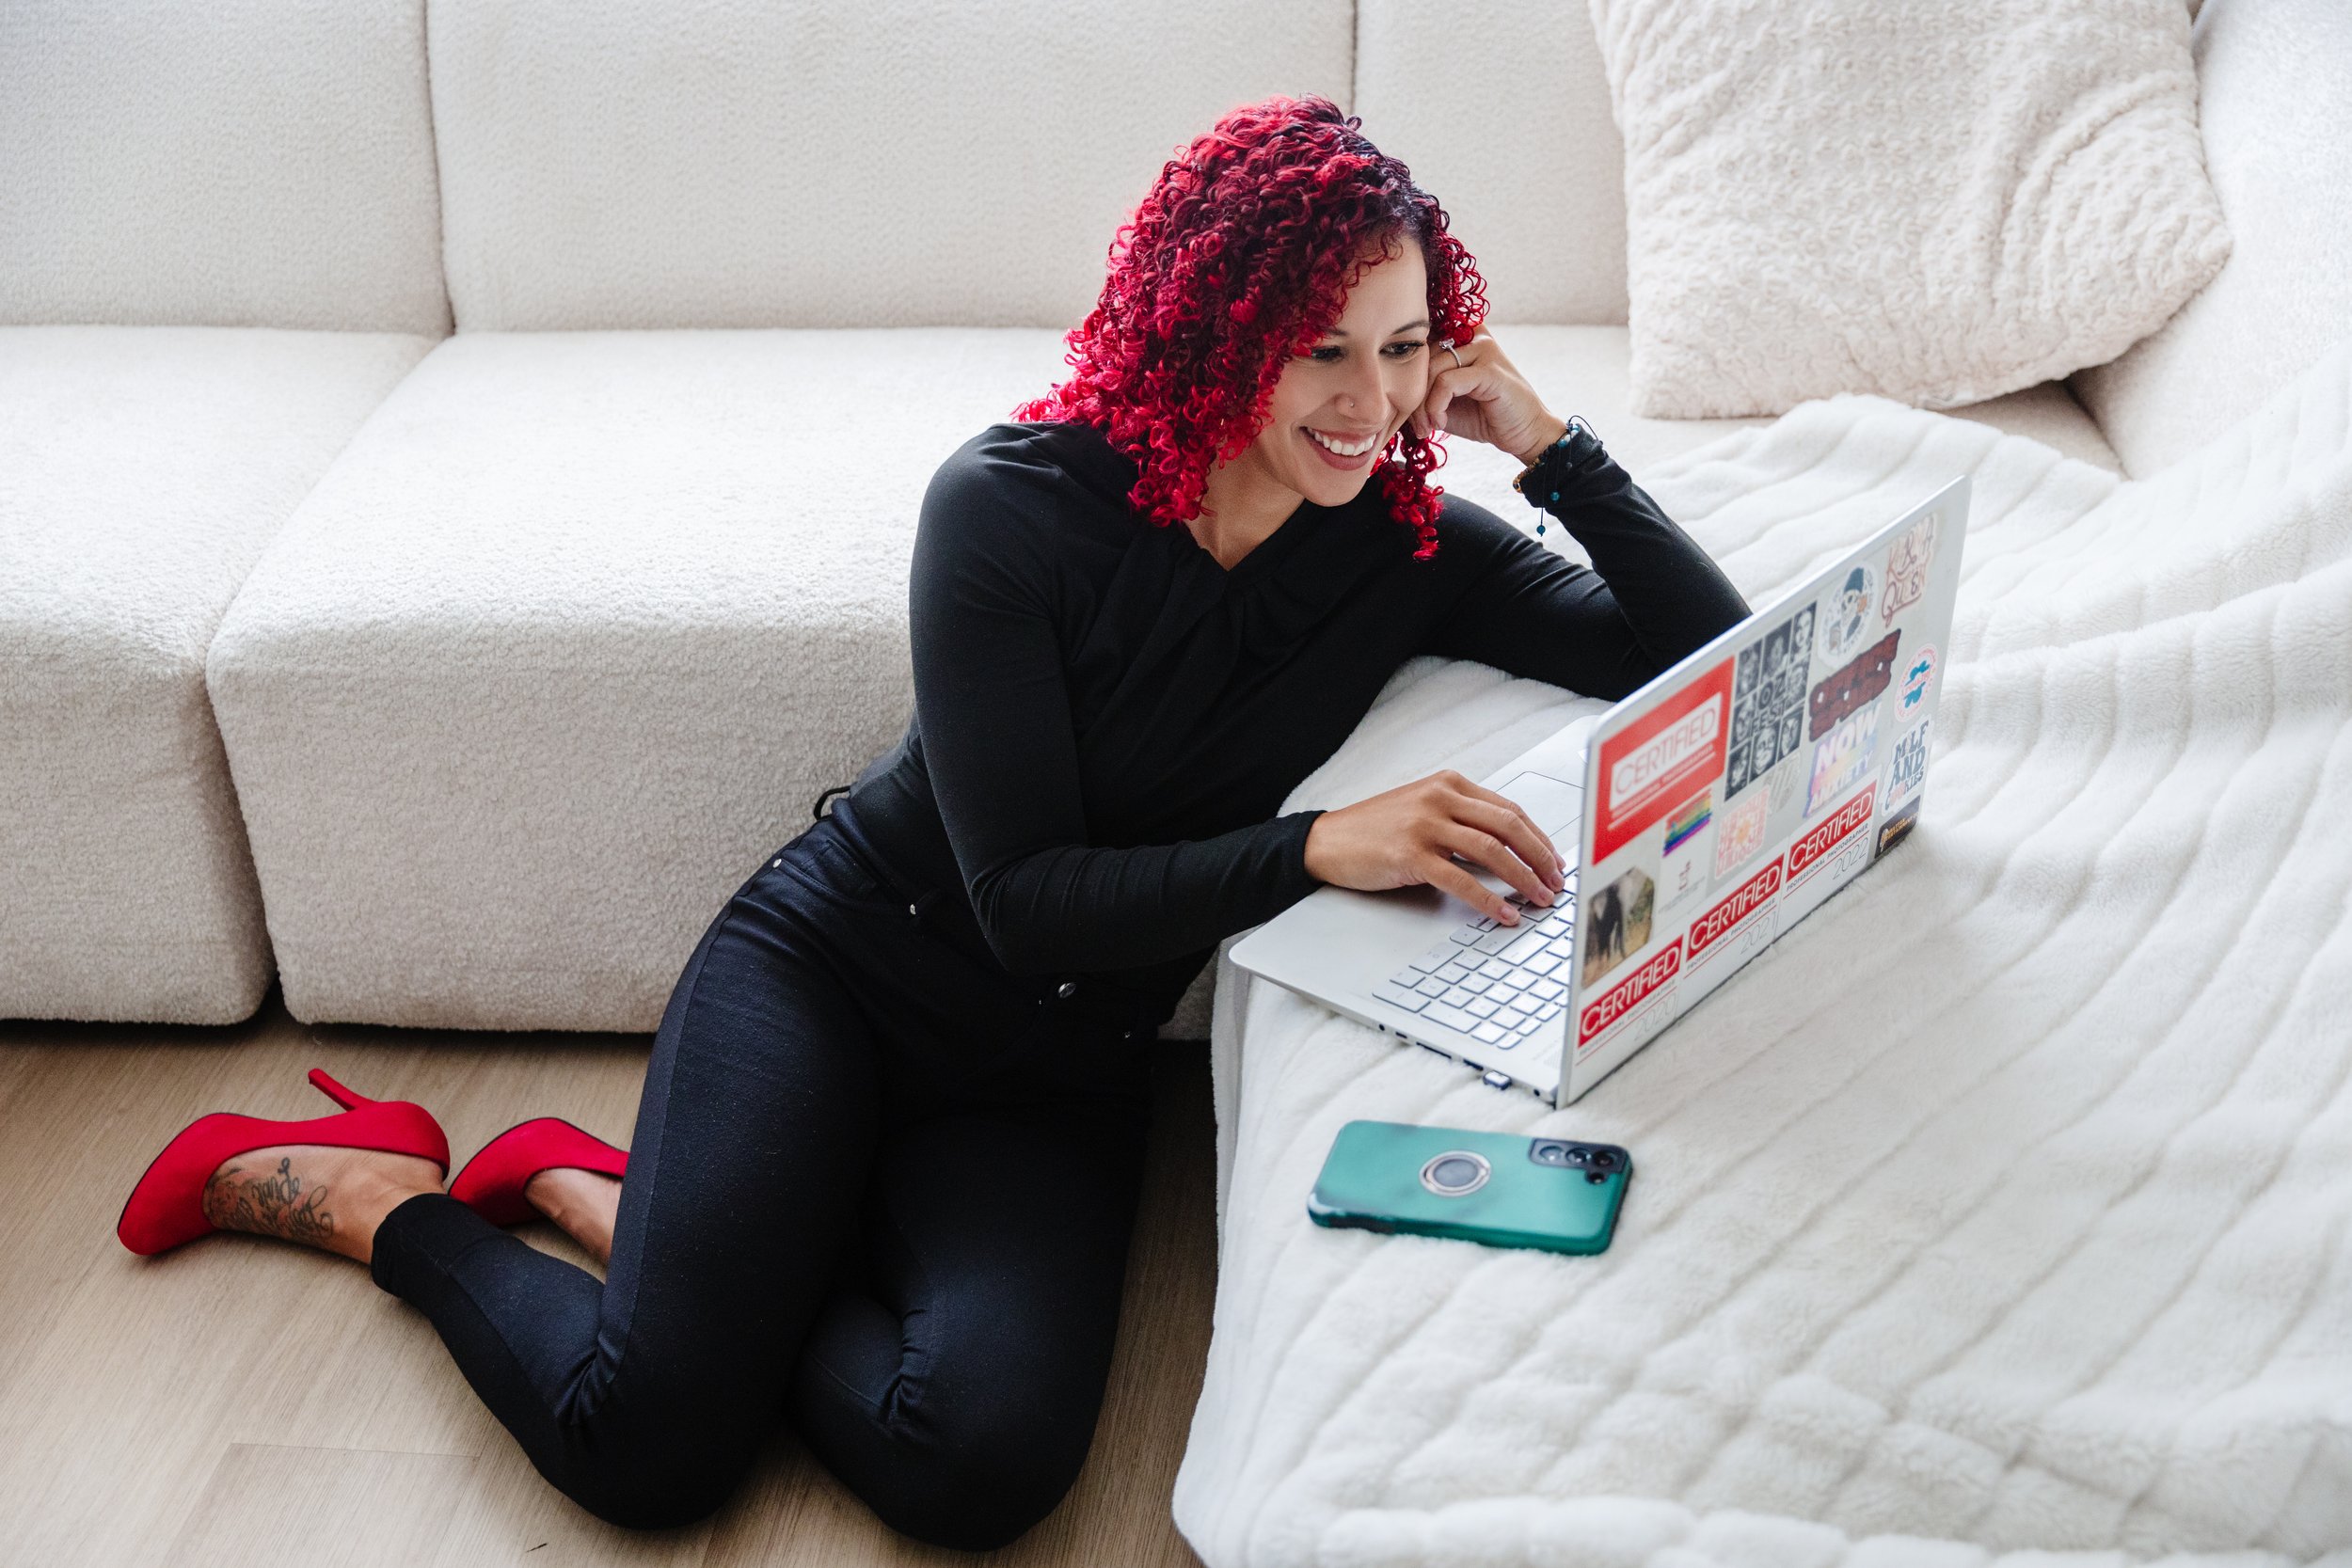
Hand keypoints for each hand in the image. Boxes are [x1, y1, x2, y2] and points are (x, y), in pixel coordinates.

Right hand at [1302, 770, 1566, 923]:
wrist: (1327, 841)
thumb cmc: (1374, 830)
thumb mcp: (1422, 810)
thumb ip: (1460, 821)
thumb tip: (1507, 852)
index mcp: (1449, 784)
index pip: (1509, 809)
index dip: (1538, 838)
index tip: (1554, 861)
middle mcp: (1440, 797)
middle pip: (1508, 825)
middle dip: (1540, 857)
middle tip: (1555, 882)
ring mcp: (1425, 824)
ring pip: (1491, 850)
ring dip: (1522, 878)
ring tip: (1538, 898)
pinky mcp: (1411, 854)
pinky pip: (1461, 879)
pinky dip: (1489, 899)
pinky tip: (1503, 913)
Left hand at [1408, 330, 1568, 465]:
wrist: (1523, 434)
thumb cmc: (1483, 417)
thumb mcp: (1444, 401)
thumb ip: (1422, 387)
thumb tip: (1389, 387)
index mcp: (1461, 336)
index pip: (1419, 345)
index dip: (1407, 378)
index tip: (1409, 412)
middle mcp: (1472, 334)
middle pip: (1422, 357)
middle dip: (1413, 396)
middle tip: (1419, 425)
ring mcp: (1483, 348)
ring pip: (1432, 370)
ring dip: (1423, 405)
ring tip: (1430, 427)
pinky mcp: (1490, 369)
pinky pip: (1446, 382)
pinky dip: (1436, 405)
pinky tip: (1441, 423)